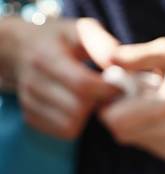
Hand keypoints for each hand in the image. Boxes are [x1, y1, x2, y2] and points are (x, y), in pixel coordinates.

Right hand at [8, 18, 119, 138]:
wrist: (22, 49)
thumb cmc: (60, 40)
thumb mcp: (81, 30)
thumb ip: (102, 45)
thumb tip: (123, 67)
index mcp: (46, 57)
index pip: (83, 84)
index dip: (108, 89)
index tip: (121, 86)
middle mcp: (33, 82)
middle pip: (77, 109)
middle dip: (100, 104)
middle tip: (109, 96)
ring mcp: (29, 102)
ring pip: (71, 125)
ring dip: (89, 116)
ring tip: (94, 100)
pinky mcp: (31, 117)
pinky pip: (63, 132)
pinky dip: (77, 124)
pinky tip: (80, 109)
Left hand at [100, 38, 164, 163]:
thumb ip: (138, 57)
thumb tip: (110, 61)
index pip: (115, 122)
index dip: (111, 107)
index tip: (121, 94)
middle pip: (124, 134)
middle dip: (125, 116)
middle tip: (142, 98)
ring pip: (140, 142)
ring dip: (142, 126)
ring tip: (162, 106)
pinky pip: (156, 148)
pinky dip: (156, 134)